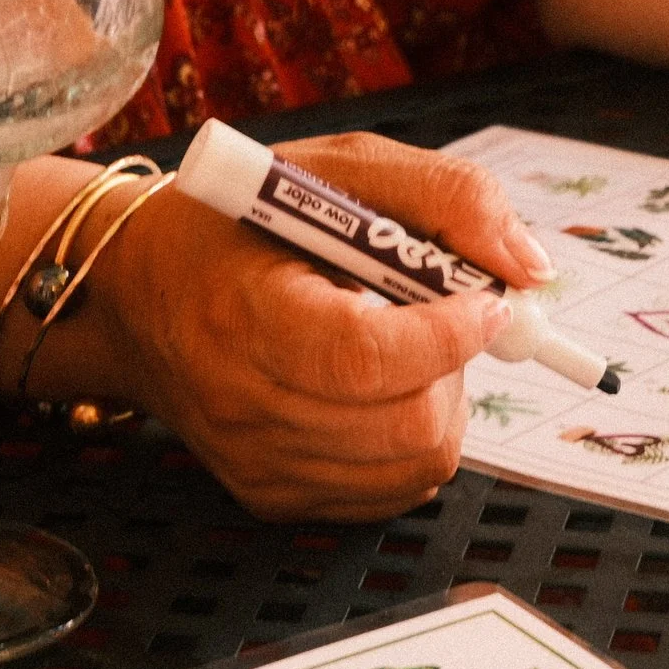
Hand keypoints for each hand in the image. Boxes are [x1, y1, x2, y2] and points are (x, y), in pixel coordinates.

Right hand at [85, 133, 551, 520]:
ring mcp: (257, 463)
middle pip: (407, 424)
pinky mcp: (273, 497)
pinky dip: (410, 441)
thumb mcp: (334, 170)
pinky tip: (379, 393)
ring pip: (414, 465)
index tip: (484, 300)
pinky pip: (390, 491)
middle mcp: (242, 403)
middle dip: (454, 371)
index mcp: (244, 313)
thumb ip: (444, 197)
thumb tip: (530, 269)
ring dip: (440, 404)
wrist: (138, 296)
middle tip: (442, 322)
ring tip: (404, 352)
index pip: (366, 357)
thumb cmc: (241, 223)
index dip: (448, 334)